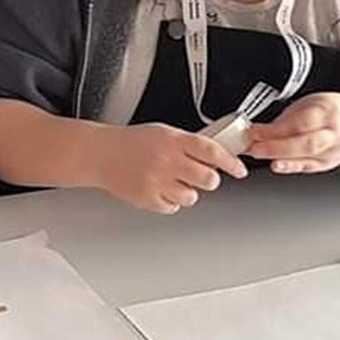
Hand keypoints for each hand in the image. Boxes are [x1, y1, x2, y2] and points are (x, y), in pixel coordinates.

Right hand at [87, 122, 247, 213]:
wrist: (100, 154)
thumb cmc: (131, 142)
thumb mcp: (164, 132)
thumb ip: (189, 144)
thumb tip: (216, 157)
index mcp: (174, 140)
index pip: (212, 152)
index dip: (231, 162)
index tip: (239, 169)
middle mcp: (167, 160)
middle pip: (208, 179)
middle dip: (207, 178)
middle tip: (199, 174)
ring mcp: (157, 181)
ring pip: (192, 196)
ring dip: (187, 191)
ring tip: (172, 181)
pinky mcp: (148, 199)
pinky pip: (173, 207)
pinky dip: (170, 201)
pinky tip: (160, 189)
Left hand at [243, 92, 339, 173]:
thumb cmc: (330, 110)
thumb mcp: (308, 104)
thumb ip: (286, 118)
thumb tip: (260, 129)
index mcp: (328, 111)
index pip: (301, 122)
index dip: (277, 129)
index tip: (255, 131)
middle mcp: (334, 132)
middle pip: (306, 143)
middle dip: (277, 146)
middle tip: (255, 147)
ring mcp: (334, 150)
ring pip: (308, 157)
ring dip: (281, 158)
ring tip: (260, 154)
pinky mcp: (329, 163)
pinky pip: (309, 167)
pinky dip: (290, 166)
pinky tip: (277, 165)